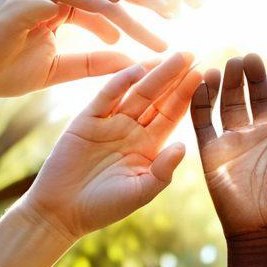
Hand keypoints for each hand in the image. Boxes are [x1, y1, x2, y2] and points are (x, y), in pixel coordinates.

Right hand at [0, 0, 167, 111]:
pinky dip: (94, 4)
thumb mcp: (57, 68)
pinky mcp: (24, 0)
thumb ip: (92, 61)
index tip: (168, 21)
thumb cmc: (0, 70)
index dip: (138, 2)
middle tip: (174, 12)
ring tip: (154, 16)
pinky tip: (117, 21)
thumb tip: (129, 61)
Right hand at [21, 53, 200, 240]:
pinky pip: (106, 96)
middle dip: (175, 77)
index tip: (205, 76)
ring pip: (136, 92)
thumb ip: (163, 171)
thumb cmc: (104, 207)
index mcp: (149, 145)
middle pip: (158, 98)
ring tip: (173, 56)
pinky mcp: (87, 119)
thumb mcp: (140, 191)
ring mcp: (110, 122)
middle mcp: (132, 129)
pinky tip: (137, 69)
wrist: (61, 212)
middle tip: (193, 54)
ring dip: (154, 74)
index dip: (188, 95)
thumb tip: (185, 146)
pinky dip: (120, 82)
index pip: (172, 115)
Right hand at [191, 55, 266, 238]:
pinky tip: (206, 81)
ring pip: (233, 102)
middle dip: (257, 75)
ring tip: (233, 63)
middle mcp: (266, 132)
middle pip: (261, 95)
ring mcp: (238, 139)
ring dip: (232, 82)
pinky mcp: (214, 150)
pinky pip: (205, 121)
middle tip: (253, 57)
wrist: (264, 231)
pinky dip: (203, 101)